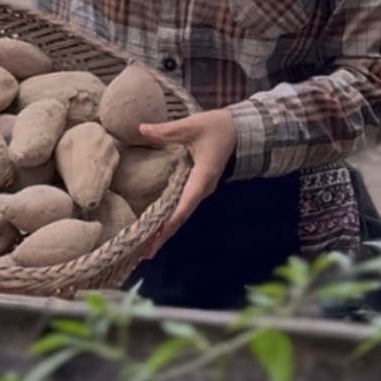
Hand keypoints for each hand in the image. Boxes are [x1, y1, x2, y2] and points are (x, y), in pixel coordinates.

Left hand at [138, 108, 236, 257]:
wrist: (239, 129)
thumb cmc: (217, 127)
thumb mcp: (191, 125)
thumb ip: (166, 131)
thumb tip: (141, 129)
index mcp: (201, 178)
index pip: (184, 205)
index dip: (170, 222)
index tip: (156, 237)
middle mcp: (202, 189)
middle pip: (181, 217)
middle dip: (163, 236)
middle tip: (143, 255)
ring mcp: (200, 190)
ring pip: (181, 215)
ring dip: (165, 231)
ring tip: (146, 249)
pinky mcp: (197, 187)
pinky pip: (182, 207)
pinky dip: (169, 220)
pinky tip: (156, 227)